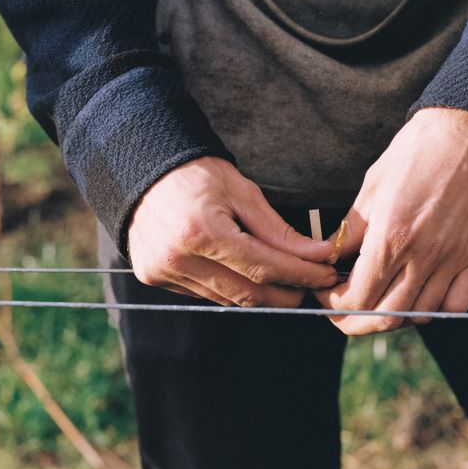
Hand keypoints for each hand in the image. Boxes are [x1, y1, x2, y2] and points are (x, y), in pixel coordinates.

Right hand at [127, 156, 337, 306]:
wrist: (142, 169)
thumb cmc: (195, 173)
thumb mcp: (242, 192)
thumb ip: (278, 230)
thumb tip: (315, 255)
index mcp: (202, 231)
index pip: (263, 267)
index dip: (299, 275)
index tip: (325, 274)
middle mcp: (178, 257)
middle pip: (247, 293)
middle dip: (285, 293)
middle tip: (311, 285)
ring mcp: (163, 271)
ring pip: (227, 298)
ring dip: (259, 294)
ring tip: (284, 282)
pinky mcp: (154, 277)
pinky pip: (204, 293)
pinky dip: (230, 288)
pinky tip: (245, 275)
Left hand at [314, 108, 467, 334]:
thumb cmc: (419, 151)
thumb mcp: (372, 186)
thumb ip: (350, 230)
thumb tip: (330, 258)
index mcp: (390, 237)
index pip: (356, 297)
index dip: (333, 304)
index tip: (325, 295)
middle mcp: (422, 256)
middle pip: (385, 317)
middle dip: (355, 323)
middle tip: (342, 313)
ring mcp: (452, 260)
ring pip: (420, 315)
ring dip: (393, 318)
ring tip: (378, 304)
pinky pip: (457, 304)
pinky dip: (436, 311)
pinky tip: (421, 298)